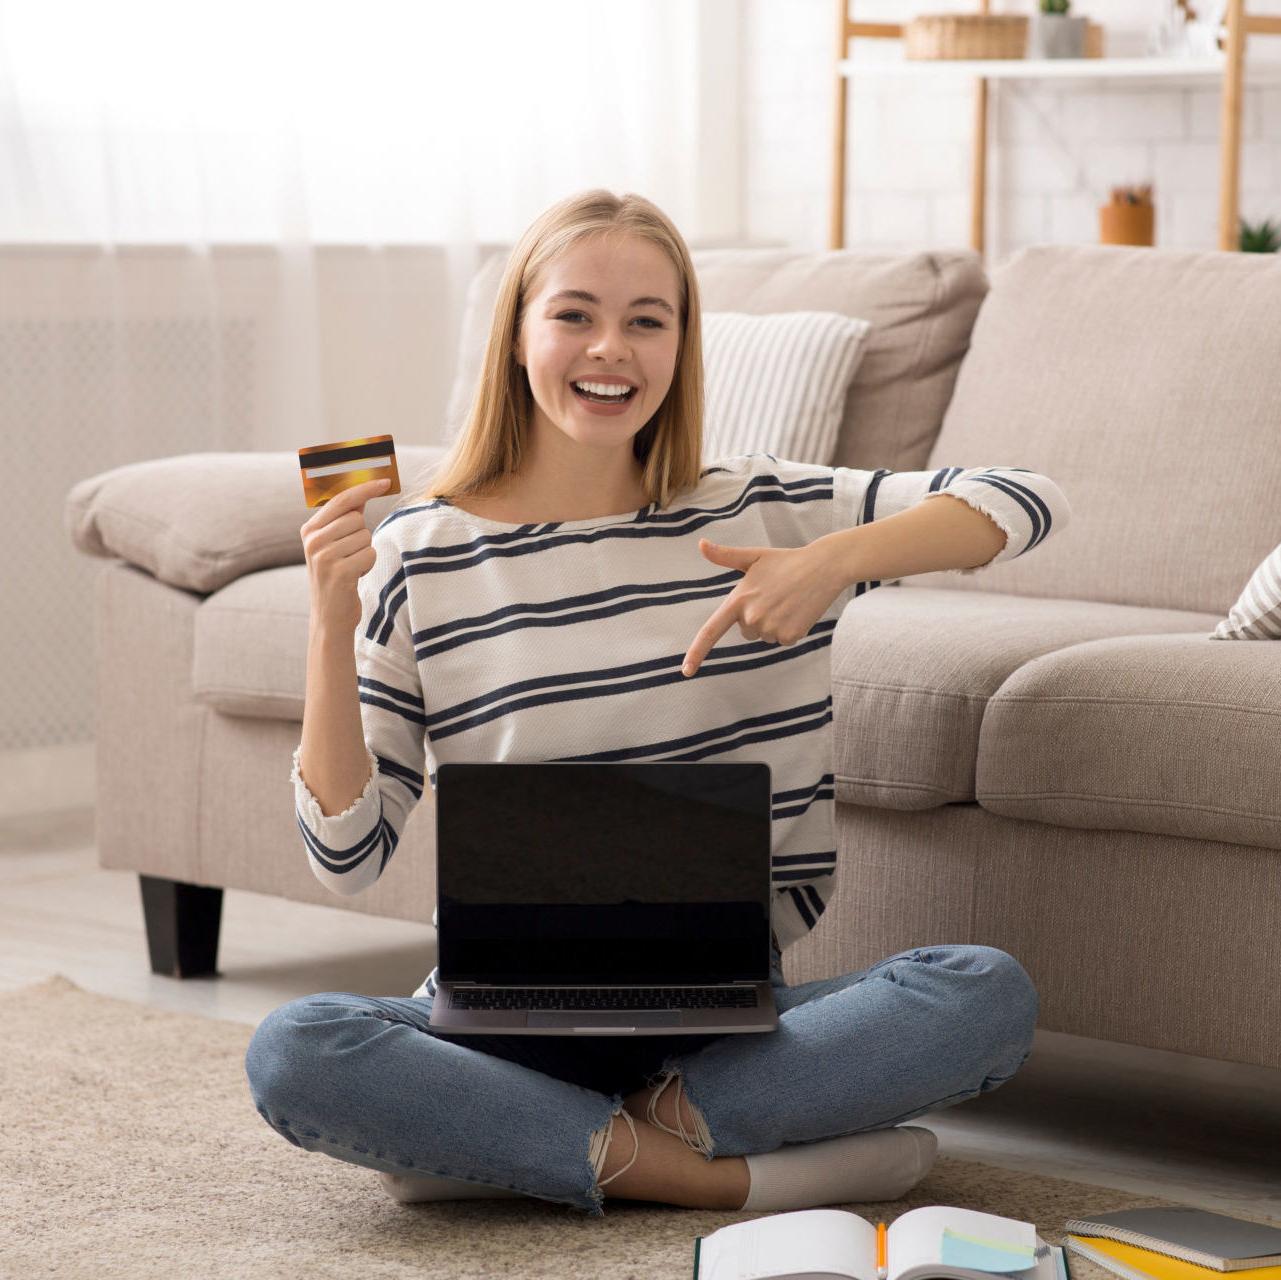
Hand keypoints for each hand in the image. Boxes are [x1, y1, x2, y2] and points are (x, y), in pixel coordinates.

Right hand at [300, 477, 391, 634]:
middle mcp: (313, 540)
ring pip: (366, 537)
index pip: (342, 500)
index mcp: (310, 530)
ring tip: (351, 567)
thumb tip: (362, 492)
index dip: (365, 488)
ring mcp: (324, 556)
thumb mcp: (334, 545)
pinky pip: (370, 554)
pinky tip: (355, 577)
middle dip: (362, 536)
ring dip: (365, 552)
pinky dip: (368, 565)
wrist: (330, 616)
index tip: (384, 481)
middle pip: (357, 519)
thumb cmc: (337, 576)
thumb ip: (344, 518)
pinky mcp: (339, 572)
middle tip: (350, 556)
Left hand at [681, 537, 848, 676]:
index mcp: (738, 600)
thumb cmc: (785, 561)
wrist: (823, 567)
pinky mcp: (790, 636)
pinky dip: (789, 629)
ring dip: (774, 623)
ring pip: (764, 636)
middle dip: (756, 618)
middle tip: (774, 596)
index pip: (711, 631)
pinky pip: (782, 640)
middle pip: (746, 631)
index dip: (696, 653)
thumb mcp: (753, 556)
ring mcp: (772, 629)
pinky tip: (798, 610)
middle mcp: (752, 618)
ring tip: (788, 601)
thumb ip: (725, 555)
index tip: (686, 671)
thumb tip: (701, 544)